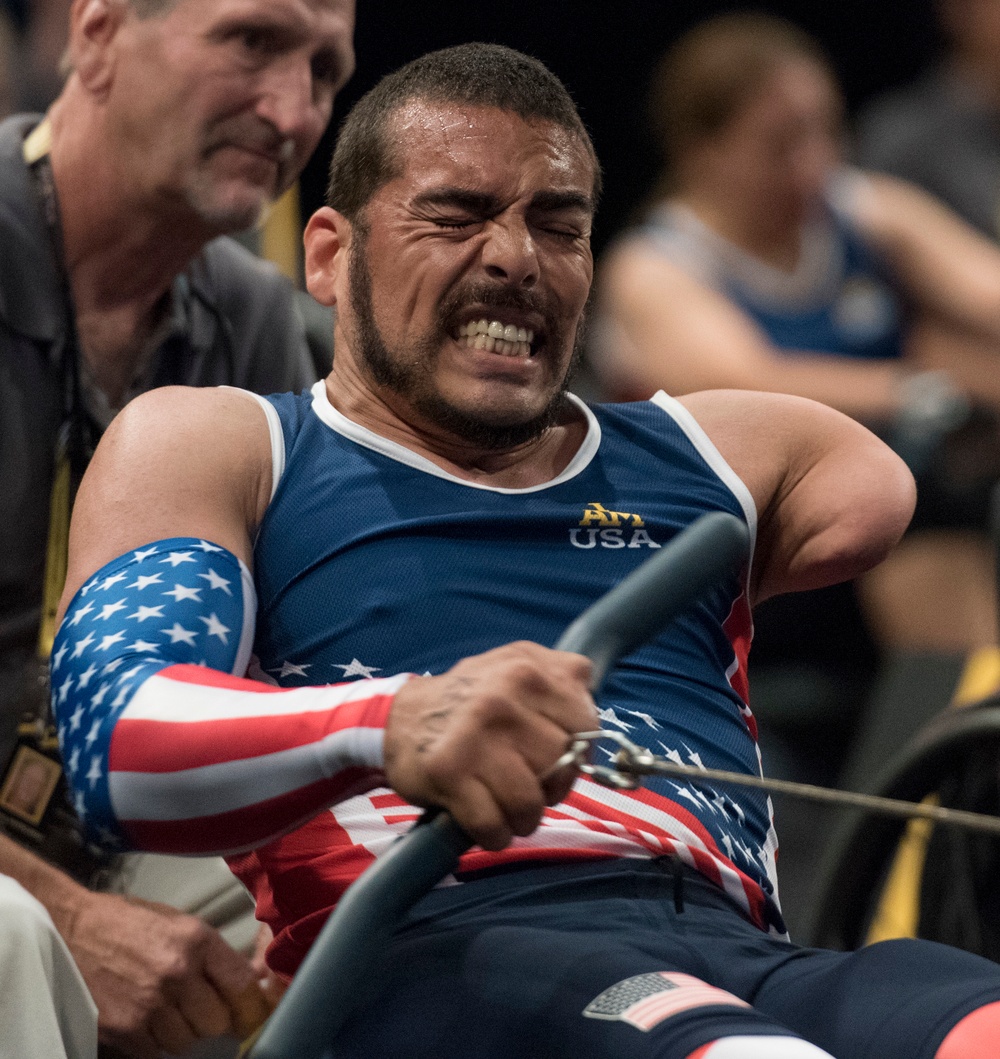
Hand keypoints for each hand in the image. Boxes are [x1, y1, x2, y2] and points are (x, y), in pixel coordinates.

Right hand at [64, 890, 268, 1056]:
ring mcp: (148, 1005)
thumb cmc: (129, 923)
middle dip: (211, 1019)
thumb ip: (214, 955)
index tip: (252, 1015)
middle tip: (198, 1008)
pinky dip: (153, 1043)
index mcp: (197, 940)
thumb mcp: (180, 924)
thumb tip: (251, 982)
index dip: (251, 1006)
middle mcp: (177, 973)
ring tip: (165, 1010)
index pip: (241, 985)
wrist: (72, 928)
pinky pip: (154, 1053)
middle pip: (216, 1023)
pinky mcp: (122, 1029)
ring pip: (186, 1042)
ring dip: (181, 1032)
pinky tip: (144, 1020)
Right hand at [384, 642, 596, 850]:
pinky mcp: (448, 773)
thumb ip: (561, 675)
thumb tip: (592, 695)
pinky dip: (494, 834)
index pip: (585, 725)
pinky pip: (493, 826)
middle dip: (550, 788)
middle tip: (528, 784)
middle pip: (560, 767)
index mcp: (526, 670)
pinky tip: (485, 819)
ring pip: (530, 803)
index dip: (577, 752)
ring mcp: (473, 737)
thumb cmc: (470, 700)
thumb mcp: (516, 665)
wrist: (399, 718)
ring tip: (508, 807)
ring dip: (523, 818)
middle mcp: (501, 699)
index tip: (555, 758)